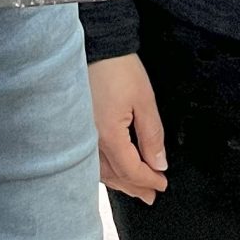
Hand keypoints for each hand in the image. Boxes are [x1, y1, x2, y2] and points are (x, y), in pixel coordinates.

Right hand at [88, 54, 168, 201]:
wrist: (94, 43)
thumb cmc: (117, 66)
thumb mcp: (144, 99)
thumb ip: (152, 135)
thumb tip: (159, 163)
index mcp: (108, 136)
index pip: (131, 170)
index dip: (149, 180)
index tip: (163, 184)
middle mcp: (89, 140)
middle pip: (115, 176)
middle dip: (135, 187)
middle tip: (151, 195)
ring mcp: (80, 135)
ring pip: (100, 171)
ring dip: (119, 182)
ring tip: (134, 188)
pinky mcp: (76, 127)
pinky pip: (89, 159)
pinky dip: (104, 170)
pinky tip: (111, 170)